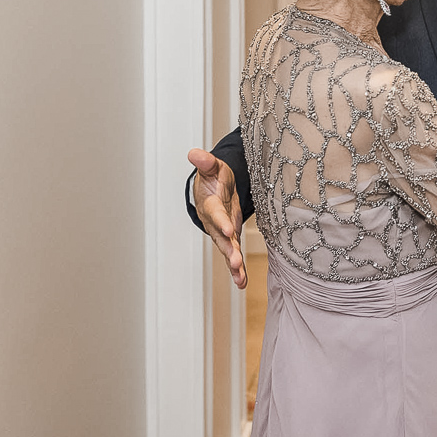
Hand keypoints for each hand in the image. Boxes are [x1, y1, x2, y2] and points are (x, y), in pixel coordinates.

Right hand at [188, 147, 247, 288]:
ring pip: (227, 250)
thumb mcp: (212, 167)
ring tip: (240, 277)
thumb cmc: (214, 178)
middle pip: (221, 237)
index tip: (228, 230)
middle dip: (228, 250)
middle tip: (236, 261)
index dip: (221, 221)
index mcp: (211, 204)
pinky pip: (233, 255)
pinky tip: (242, 283)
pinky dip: (237, 270)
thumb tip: (194, 153)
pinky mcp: (230, 238)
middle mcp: (215, 222)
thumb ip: (205, 162)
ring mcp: (222, 232)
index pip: (215, 213)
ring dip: (233, 264)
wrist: (213, 189)